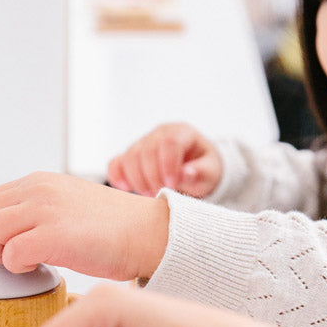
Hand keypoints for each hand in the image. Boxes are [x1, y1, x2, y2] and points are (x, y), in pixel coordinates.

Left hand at [0, 171, 168, 280]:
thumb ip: (39, 211)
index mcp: (39, 182)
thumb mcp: (69, 205)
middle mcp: (38, 190)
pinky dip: (17, 268)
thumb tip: (10, 236)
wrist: (151, 232)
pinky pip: (11, 254)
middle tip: (2, 265)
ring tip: (22, 266)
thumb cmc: (115, 229)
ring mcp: (45, 210)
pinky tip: (39, 269)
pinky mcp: (55, 235)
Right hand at [107, 123, 221, 196]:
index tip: (172, 185)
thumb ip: (199, 173)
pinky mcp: (130, 156)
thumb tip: (185, 174)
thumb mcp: (210, 172)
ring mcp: (143, 143)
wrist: (196, 168)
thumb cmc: (204, 170)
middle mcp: (160, 133)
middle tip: (159, 193)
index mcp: (182, 132)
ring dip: (136, 179)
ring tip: (149, 194)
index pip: (169, 142)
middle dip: (151, 176)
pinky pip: (116, 162)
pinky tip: (125, 188)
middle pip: (147, 150)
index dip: (168, 165)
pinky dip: (117, 176)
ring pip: (130, 156)